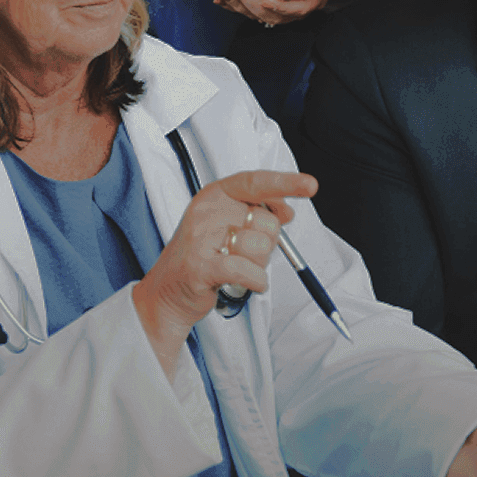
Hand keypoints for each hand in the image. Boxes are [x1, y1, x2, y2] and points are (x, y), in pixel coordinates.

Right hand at [131, 169, 315, 373]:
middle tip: (241, 254)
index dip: (286, 183)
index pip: (254, 182)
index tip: (309, 185)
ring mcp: (201, 238)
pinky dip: (256, 282)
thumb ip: (255, 214)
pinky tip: (248, 283)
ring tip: (235, 269)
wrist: (166, 294)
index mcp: (214, 196)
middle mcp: (207, 211)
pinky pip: (249, 271)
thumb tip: (287, 211)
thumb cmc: (200, 259)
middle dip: (265, 244)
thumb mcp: (225, 226)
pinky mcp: (201, 266)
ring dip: (257, 266)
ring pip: (261, 248)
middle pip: (267, 222)